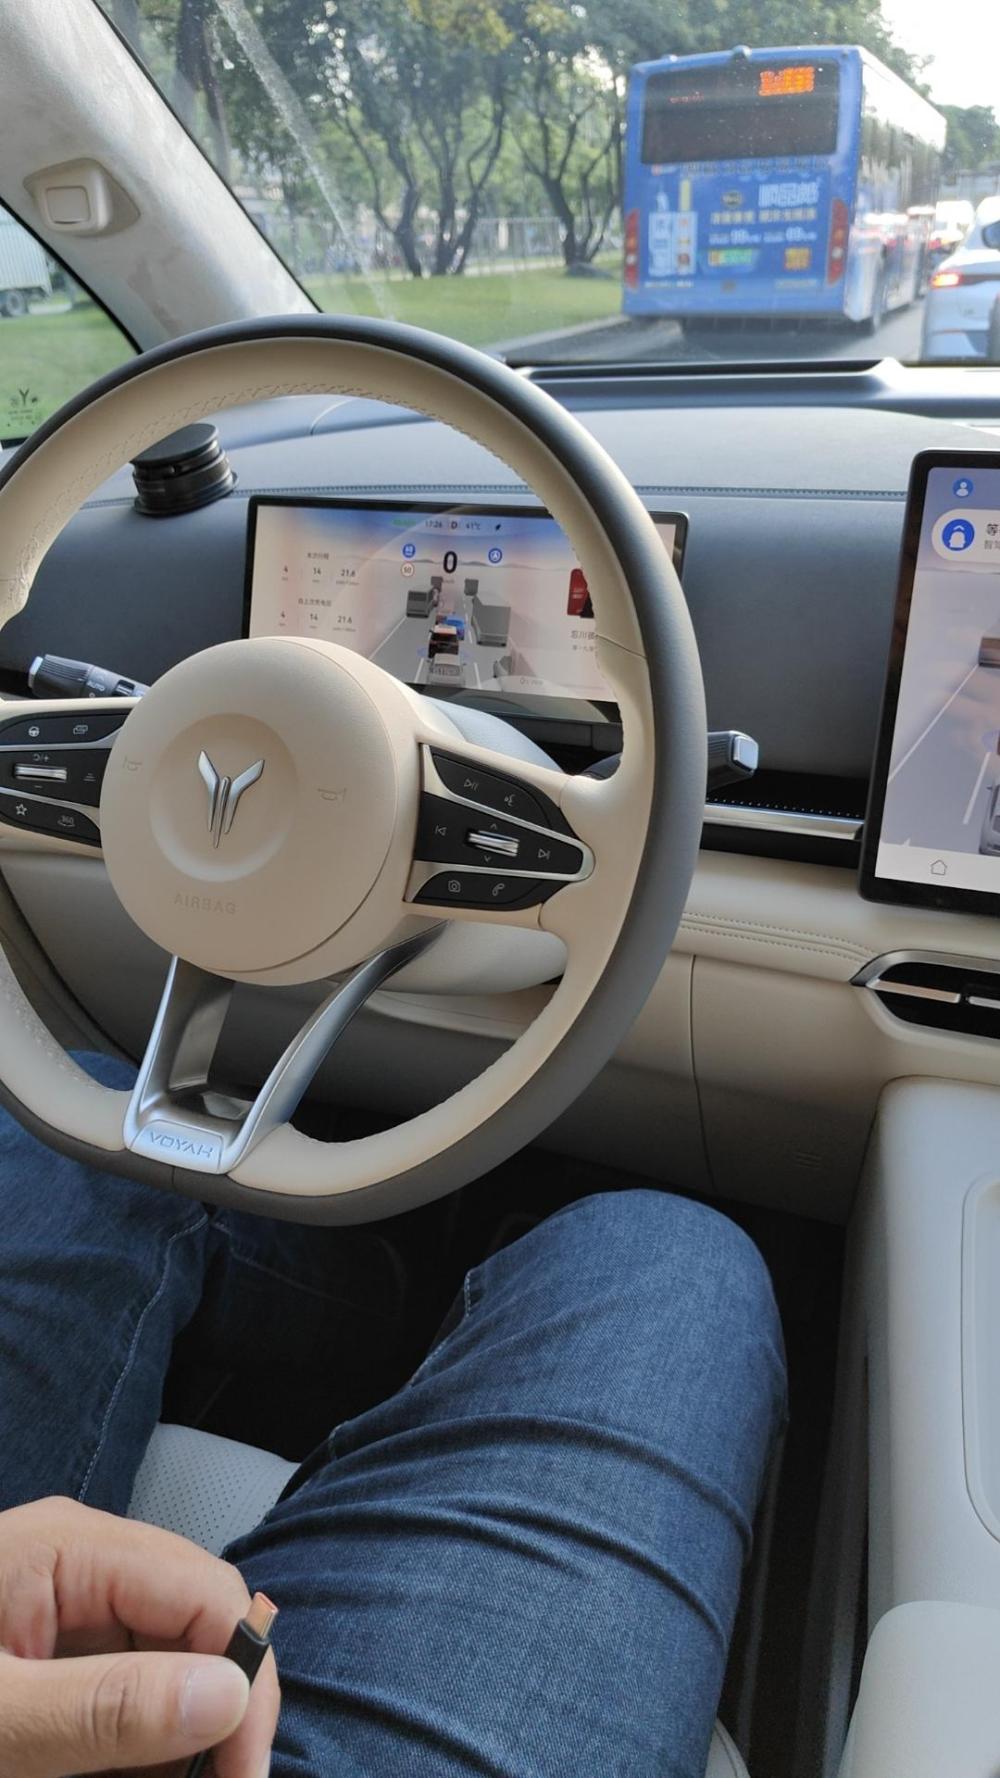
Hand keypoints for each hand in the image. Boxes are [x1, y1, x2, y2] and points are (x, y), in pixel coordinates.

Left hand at [0, 1496, 278, 1776]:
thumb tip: (228, 1695)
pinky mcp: (57, 1649)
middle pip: (196, 1625)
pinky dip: (141, 1739)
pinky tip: (126, 1773)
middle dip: (217, 1711)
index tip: (246, 1772)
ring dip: (180, 1734)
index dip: (246, 1678)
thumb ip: (103, 1707)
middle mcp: (83, 1563)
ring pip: (170, 1662)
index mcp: (70, 1549)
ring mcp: (69, 1604)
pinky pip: (128, 1683)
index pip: (206, 1591)